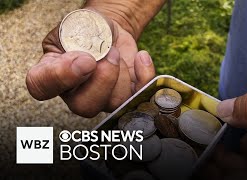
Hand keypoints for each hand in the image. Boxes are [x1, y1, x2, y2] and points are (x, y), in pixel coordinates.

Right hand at [26, 8, 154, 116]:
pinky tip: (140, 58)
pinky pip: (138, 97)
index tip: (85, 59)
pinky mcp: (125, 96)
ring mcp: (101, 98)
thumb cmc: (88, 29)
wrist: (108, 31)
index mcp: (51, 71)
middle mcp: (73, 92)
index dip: (62, 77)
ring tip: (116, 51)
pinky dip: (145, 75)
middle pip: (84, 106)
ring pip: (113, 102)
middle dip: (104, 79)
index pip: (42, 87)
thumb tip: (89, 63)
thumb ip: (77, 41)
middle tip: (109, 53)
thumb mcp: (76, 25)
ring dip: (122, 73)